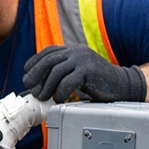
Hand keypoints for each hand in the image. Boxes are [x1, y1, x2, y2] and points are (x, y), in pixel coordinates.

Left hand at [23, 45, 146, 102]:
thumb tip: (38, 84)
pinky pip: (68, 81)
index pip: (48, 52)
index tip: (27, 73)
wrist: (121, 84)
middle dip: (36, 74)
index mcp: (73, 50)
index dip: (35, 62)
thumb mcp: (77, 72)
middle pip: (48, 61)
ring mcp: (83, 59)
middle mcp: (76, 51)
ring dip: (46, 86)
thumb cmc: (97, 82)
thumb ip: (62, 72)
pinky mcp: (89, 70)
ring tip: (43, 97)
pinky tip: (59, 99)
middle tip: (30, 88)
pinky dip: (60, 92)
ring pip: (56, 71)